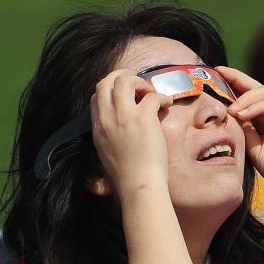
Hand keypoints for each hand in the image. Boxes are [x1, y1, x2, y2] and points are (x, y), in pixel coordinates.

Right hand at [91, 69, 173, 198]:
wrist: (138, 187)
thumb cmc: (127, 176)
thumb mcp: (108, 152)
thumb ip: (111, 132)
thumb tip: (126, 119)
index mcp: (98, 128)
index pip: (96, 96)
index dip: (110, 89)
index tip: (125, 93)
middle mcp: (107, 119)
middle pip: (106, 82)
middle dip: (122, 76)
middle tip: (137, 82)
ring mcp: (124, 117)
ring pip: (124, 81)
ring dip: (140, 82)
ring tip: (150, 93)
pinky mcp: (143, 119)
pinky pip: (153, 96)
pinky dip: (162, 97)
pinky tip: (167, 106)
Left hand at [218, 66, 263, 214]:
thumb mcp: (253, 150)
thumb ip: (244, 132)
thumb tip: (229, 115)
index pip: (248, 98)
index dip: (232, 85)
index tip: (214, 77)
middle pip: (256, 88)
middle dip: (237, 79)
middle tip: (219, 74)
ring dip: (245, 98)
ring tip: (231, 110)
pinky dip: (257, 107)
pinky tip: (243, 115)